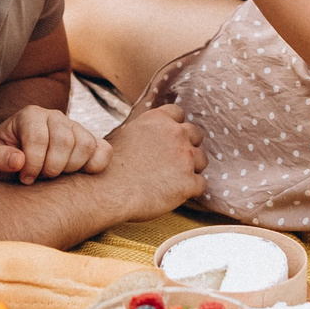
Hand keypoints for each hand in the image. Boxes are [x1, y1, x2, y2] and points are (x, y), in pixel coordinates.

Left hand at [0, 106, 111, 184]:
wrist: (21, 161)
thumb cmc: (7, 158)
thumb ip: (1, 158)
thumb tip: (19, 161)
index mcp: (30, 116)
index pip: (39, 137)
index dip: (33, 163)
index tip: (25, 178)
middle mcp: (54, 116)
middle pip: (65, 141)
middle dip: (52, 168)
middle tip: (41, 177)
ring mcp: (75, 127)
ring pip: (85, 145)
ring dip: (71, 168)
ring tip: (55, 175)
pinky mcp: (90, 140)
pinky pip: (104, 150)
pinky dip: (95, 165)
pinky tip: (77, 174)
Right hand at [97, 103, 206, 219]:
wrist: (107, 190)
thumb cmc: (108, 166)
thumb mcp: (124, 134)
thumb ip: (145, 130)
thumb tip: (150, 134)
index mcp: (159, 119)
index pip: (179, 114)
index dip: (175, 127)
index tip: (167, 140)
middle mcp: (176, 134)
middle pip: (196, 135)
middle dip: (187, 147)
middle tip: (171, 162)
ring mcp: (185, 158)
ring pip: (202, 160)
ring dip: (191, 169)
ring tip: (171, 180)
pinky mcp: (189, 182)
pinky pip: (201, 185)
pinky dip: (190, 190)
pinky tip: (174, 194)